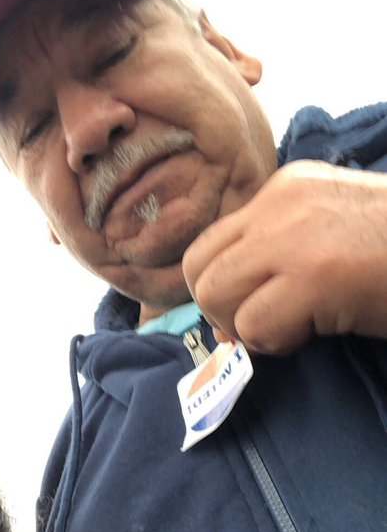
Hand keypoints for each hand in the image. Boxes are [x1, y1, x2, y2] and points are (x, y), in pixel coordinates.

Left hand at [182, 161, 386, 352]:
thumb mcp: (333, 230)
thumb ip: (281, 250)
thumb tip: (232, 305)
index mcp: (286, 188)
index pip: (213, 240)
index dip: (221, 285)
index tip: (248, 309)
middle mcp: (280, 204)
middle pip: (199, 266)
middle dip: (220, 308)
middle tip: (261, 327)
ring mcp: (293, 237)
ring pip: (216, 294)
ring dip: (245, 326)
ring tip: (291, 329)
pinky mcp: (312, 276)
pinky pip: (254, 324)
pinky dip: (275, 343)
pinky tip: (313, 334)